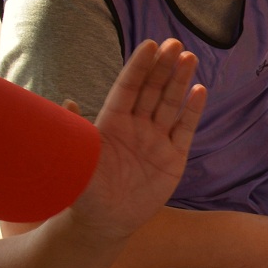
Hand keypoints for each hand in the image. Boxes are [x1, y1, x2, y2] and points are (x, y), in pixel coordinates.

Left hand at [69, 40, 205, 238]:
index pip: (128, 87)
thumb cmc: (84, 191)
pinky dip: (192, 110)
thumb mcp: (75, 161)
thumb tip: (67, 101)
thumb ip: (74, 133)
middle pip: (152, 90)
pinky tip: (199, 91)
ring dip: (181, 81)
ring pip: (171, 104)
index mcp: (111, 122)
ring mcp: (157, 140)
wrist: (105, 222)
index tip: (150, 45)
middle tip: (175, 45)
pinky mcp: (175, 157)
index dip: (139, 67)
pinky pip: (185, 129)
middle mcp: (136, 126)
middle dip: (163, 67)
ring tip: (190, 59)